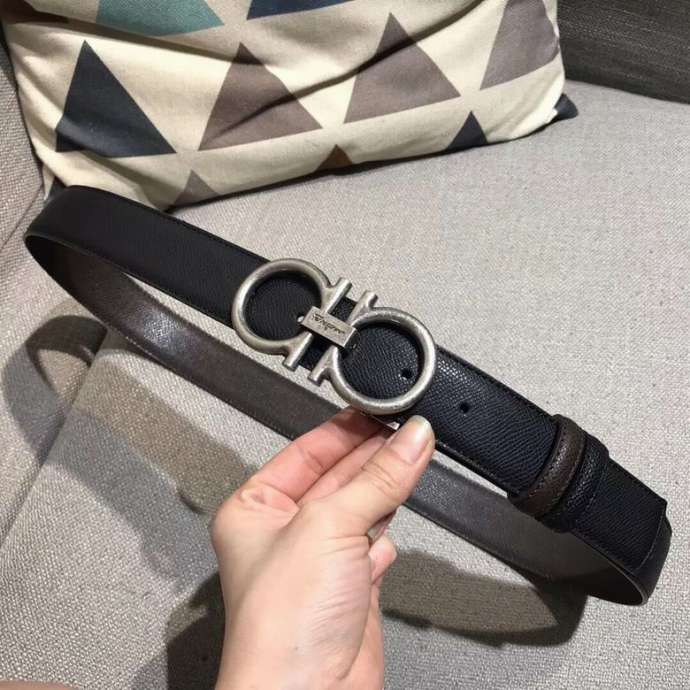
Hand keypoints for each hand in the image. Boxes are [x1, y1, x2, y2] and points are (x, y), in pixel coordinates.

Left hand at [211, 409, 434, 689]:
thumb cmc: (280, 627)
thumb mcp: (329, 526)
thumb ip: (378, 479)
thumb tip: (411, 439)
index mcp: (254, 509)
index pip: (305, 452)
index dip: (343, 429)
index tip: (378, 410)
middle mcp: (284, 533)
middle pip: (336, 476)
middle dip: (372, 453)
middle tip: (407, 428)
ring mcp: (319, 560)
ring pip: (359, 506)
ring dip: (386, 484)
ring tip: (413, 453)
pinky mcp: (350, 587)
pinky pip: (373, 542)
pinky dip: (388, 526)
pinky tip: (397, 510)